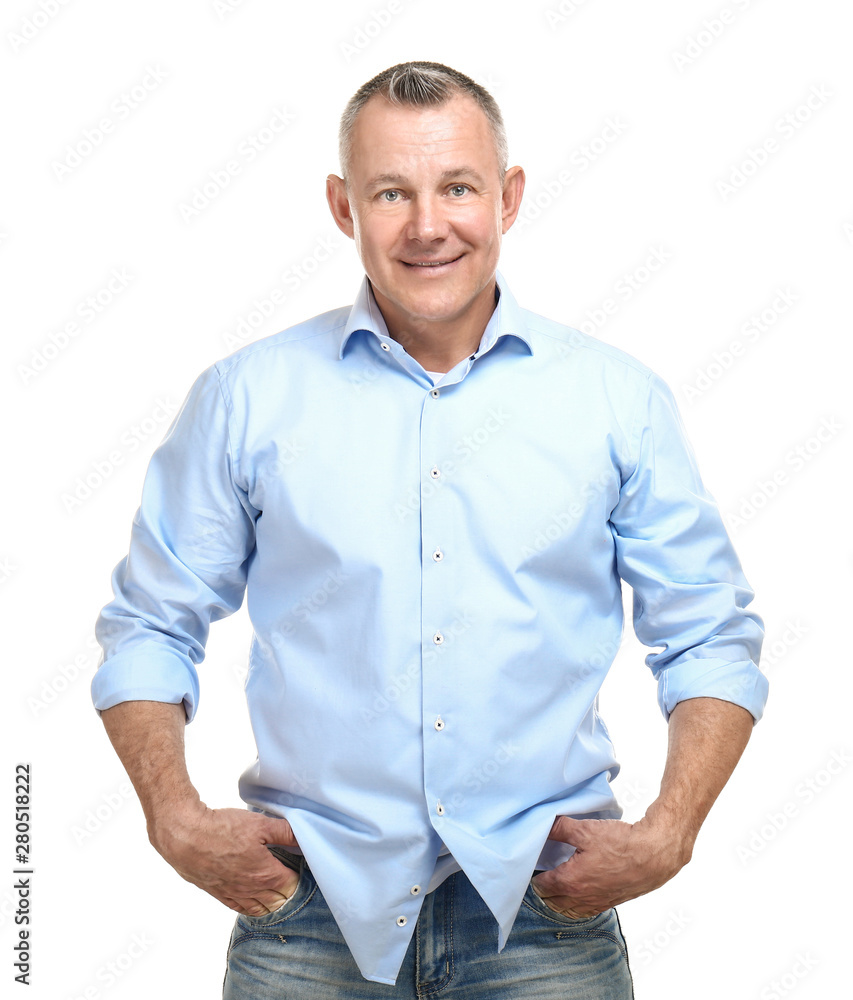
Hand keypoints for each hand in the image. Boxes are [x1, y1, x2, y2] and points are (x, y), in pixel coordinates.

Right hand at [149, 803, 300, 915]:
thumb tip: (304, 836)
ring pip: (260, 908)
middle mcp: (251, 889)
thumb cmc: (222, 829)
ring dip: (272, 903)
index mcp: (265, 874)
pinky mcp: (218, 892)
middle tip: (294, 880)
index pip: (292, 886)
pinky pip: (239, 908)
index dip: (300, 877)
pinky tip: (255, 902)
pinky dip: (252, 907)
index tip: (303, 868)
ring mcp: (234, 893)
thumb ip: (285, 832)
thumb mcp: (260, 824)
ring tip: (279, 893)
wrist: (186, 837)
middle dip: (289, 892)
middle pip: (278, 900)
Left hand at [530, 814, 690, 918]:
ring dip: (557, 900)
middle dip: (542, 890)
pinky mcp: (609, 903)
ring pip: (567, 910)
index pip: (541, 886)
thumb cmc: (621, 844)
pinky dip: (574, 906)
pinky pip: (584, 911)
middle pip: (551, 902)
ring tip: (554, 884)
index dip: (533, 875)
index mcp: (570, 881)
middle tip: (540, 873)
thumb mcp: (586, 830)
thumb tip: (544, 823)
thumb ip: (560, 827)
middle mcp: (581, 898)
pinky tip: (576, 892)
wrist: (653, 856)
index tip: (530, 866)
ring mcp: (596, 903)